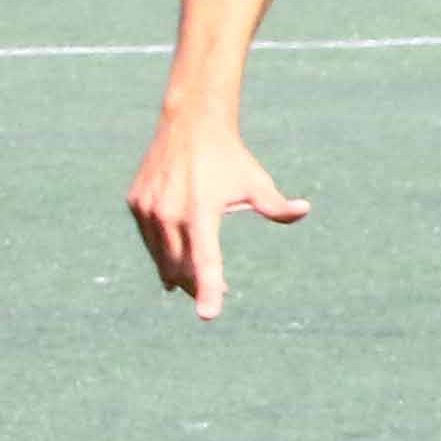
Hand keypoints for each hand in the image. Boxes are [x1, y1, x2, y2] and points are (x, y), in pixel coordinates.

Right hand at [127, 114, 305, 320]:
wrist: (190, 125)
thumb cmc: (228, 158)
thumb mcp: (255, 182)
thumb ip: (276, 205)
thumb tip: (304, 210)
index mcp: (200, 212)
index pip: (206, 261)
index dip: (208, 290)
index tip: (208, 315)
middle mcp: (169, 213)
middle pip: (181, 267)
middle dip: (197, 285)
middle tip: (218, 292)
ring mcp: (148, 209)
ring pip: (162, 258)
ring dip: (178, 274)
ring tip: (195, 283)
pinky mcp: (136, 204)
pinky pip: (150, 240)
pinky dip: (163, 254)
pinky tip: (174, 263)